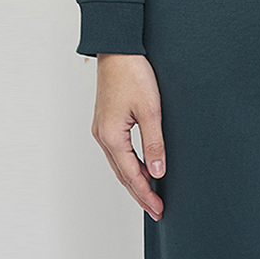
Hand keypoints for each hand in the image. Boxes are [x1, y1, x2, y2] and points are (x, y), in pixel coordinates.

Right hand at [91, 53, 165, 220]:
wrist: (117, 49)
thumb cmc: (132, 73)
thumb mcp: (150, 109)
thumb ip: (154, 143)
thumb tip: (157, 172)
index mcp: (111, 136)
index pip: (131, 175)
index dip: (146, 194)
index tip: (158, 209)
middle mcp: (102, 136)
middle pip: (122, 174)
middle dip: (139, 193)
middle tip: (156, 209)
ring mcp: (102, 128)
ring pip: (118, 163)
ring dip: (134, 179)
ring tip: (149, 194)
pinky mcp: (106, 120)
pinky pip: (117, 151)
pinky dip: (128, 163)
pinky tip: (139, 166)